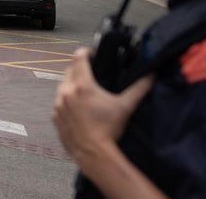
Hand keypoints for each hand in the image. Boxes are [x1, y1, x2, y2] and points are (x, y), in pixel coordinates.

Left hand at [53, 47, 153, 162]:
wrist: (93, 153)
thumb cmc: (109, 128)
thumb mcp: (125, 107)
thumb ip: (139, 88)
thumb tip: (152, 75)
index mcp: (82, 85)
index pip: (78, 58)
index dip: (85, 52)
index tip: (93, 54)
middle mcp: (66, 91)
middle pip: (69, 71)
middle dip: (79, 68)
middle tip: (92, 73)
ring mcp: (58, 104)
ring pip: (62, 86)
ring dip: (72, 85)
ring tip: (86, 91)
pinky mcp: (54, 116)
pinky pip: (59, 102)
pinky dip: (67, 100)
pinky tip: (78, 107)